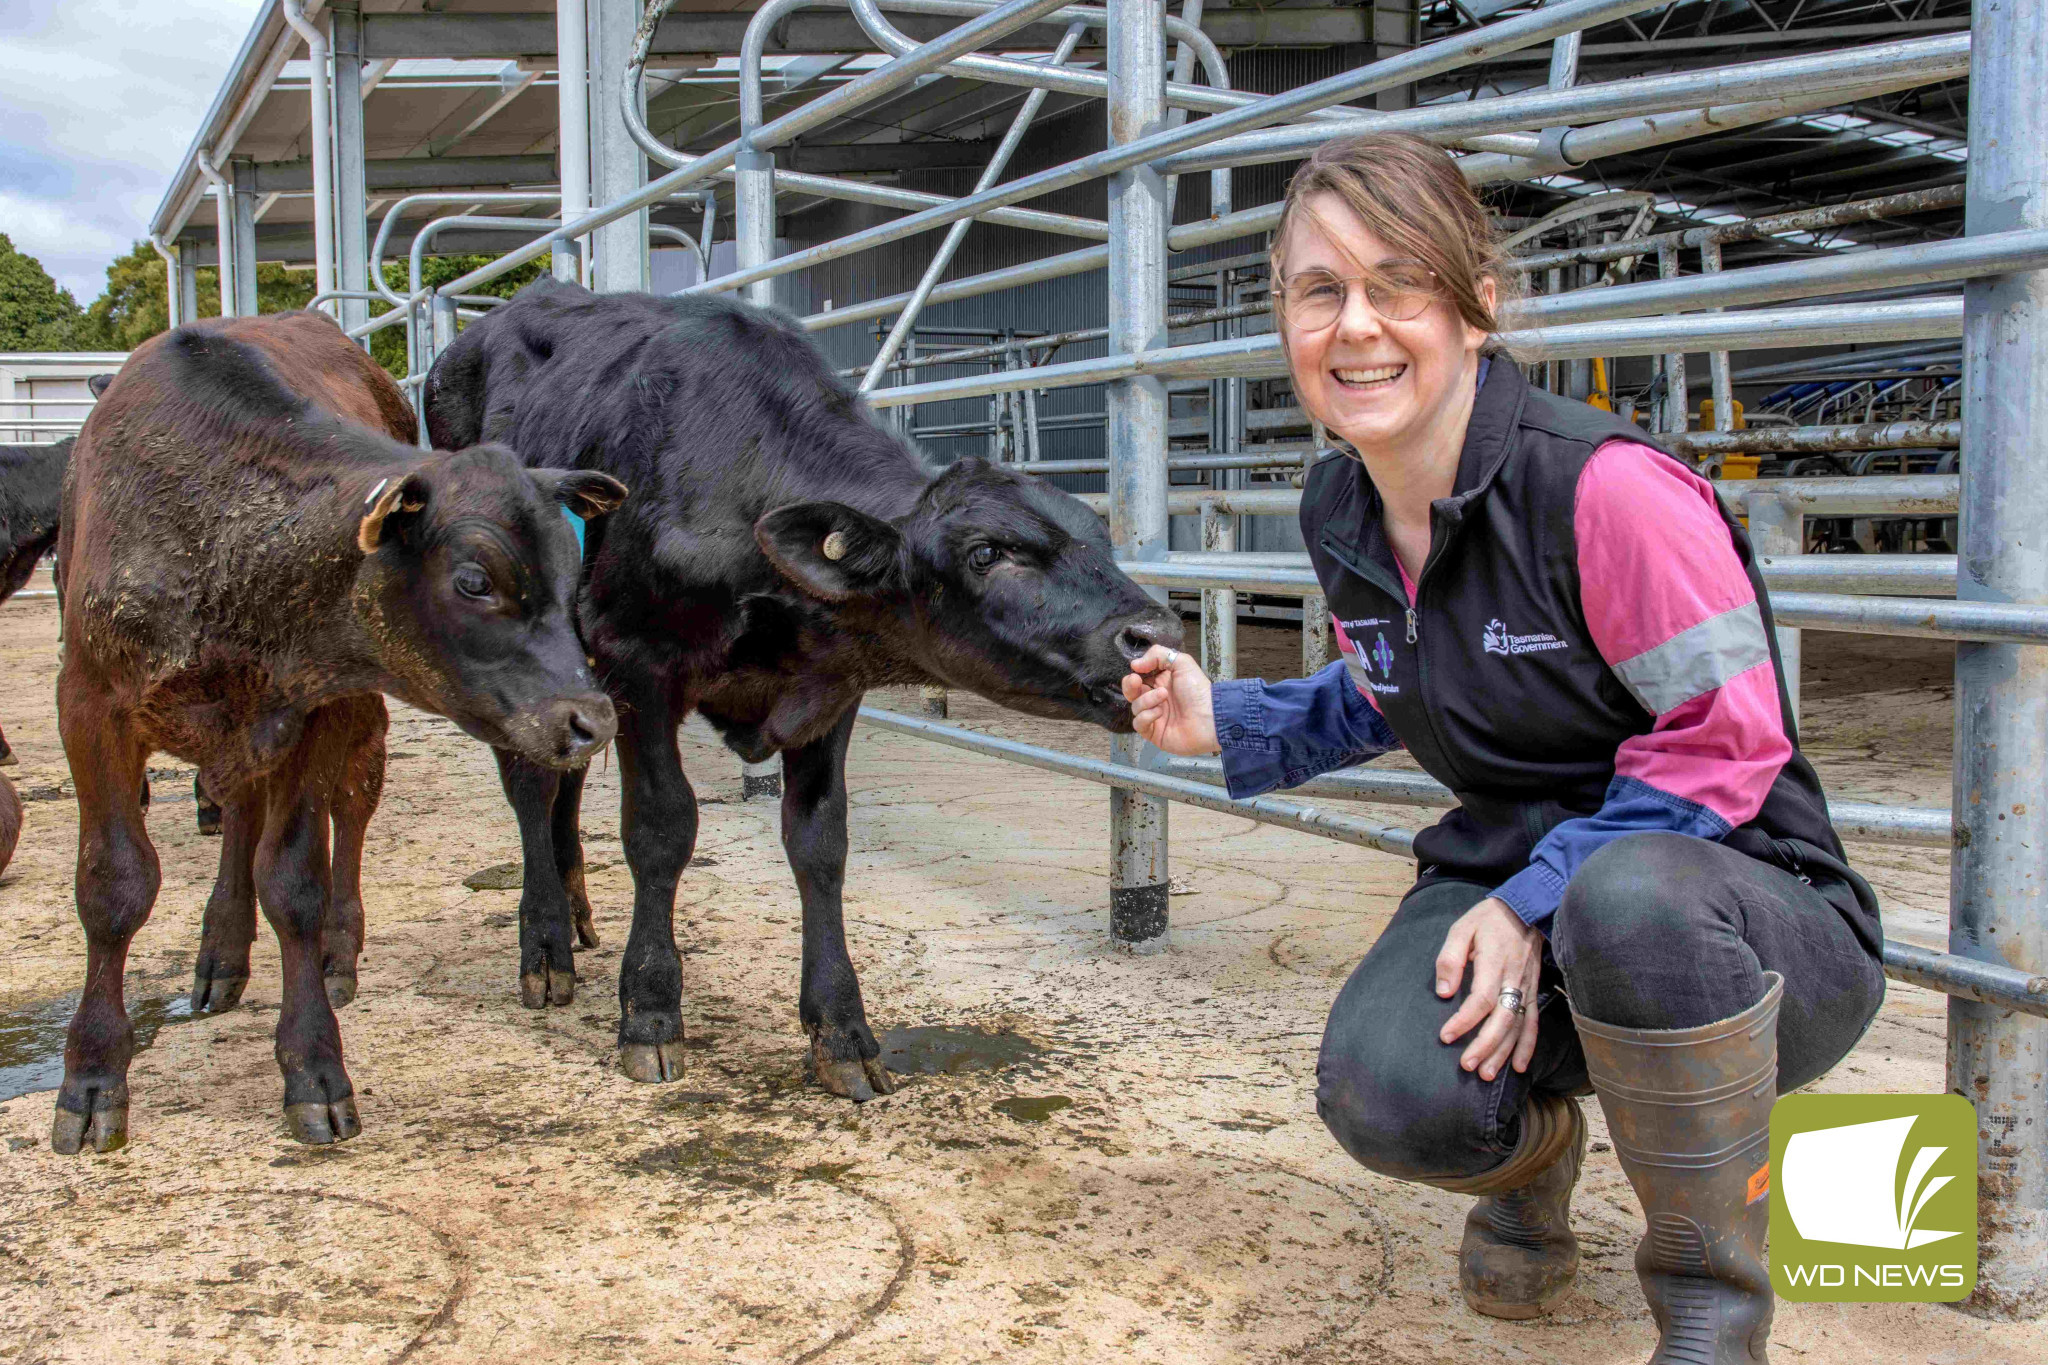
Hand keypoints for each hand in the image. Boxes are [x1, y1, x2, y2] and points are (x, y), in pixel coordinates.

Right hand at [1120, 645, 1220, 755]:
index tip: (1136, 670)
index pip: (1139, 678)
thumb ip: (1158, 655)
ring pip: (1135, 707)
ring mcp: (1153, 717)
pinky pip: (1139, 724)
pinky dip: (1146, 716)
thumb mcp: (1182, 663)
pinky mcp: (1153, 733)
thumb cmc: (1197, 689)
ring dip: (1147, 699)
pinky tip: (1160, 712)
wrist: (1210, 717)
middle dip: (1130, 685)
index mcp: (1161, 683)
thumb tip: (1134, 664)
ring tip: (1163, 696)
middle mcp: (1155, 699)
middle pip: (1131, 692)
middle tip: (1136, 681)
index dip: (1134, 674)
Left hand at [1435, 896, 1543, 1082]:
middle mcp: (1514, 977)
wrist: (1524, 909)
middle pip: (1502, 1018)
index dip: (1464, 1020)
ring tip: (1486, 1074)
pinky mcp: (1532, 991)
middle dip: (1485, 1045)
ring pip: (1518, 1026)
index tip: (1446, 1035)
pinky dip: (1528, 1046)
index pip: (1482, 998)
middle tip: (1467, 1065)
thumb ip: (1450, 959)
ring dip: (1504, 1052)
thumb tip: (1443, 992)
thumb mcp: (1461, 929)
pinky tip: (1519, 1067)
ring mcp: (1526, 987)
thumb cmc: (1487, 920)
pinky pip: (1533, 1022)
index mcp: (1495, 961)